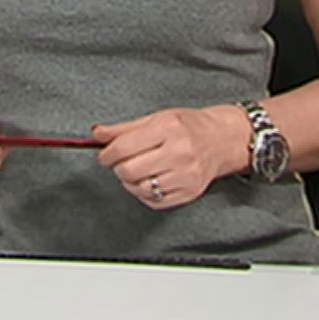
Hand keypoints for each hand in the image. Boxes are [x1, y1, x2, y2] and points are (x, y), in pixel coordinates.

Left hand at [92, 105, 250, 210]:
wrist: (221, 139)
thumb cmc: (189, 126)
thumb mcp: (157, 118)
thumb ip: (124, 128)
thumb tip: (97, 134)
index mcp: (169, 128)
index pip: (125, 147)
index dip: (107, 154)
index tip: (104, 155)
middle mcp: (179, 152)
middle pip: (130, 170)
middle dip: (118, 168)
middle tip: (120, 162)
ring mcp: (186, 175)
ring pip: (141, 188)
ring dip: (130, 181)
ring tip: (135, 170)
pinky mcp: (190, 192)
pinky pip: (155, 201)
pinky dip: (145, 193)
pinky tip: (148, 181)